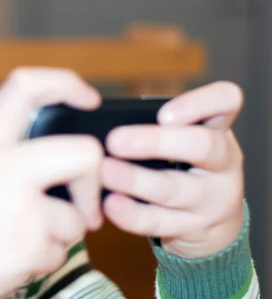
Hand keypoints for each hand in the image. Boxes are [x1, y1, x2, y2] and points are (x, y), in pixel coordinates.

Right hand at [0, 68, 103, 298]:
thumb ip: (1, 166)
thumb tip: (54, 171)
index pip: (25, 88)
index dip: (65, 84)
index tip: (88, 99)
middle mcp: (2, 168)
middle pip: (84, 152)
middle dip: (93, 182)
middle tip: (83, 207)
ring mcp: (18, 206)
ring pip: (75, 219)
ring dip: (54, 238)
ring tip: (9, 245)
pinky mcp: (27, 246)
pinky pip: (59, 253)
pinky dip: (40, 262)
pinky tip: (4, 263)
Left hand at [100, 81, 243, 257]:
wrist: (215, 223)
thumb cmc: (185, 164)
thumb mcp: (185, 137)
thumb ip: (155, 123)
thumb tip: (104, 117)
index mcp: (218, 128)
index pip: (225, 101)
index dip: (198, 103)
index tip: (163, 114)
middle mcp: (223, 162)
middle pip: (201, 146)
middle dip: (155, 142)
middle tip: (115, 141)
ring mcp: (213, 199)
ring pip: (174, 189)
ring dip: (135, 181)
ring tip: (105, 171)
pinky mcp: (193, 228)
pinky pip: (159, 222)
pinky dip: (131, 214)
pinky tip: (110, 204)